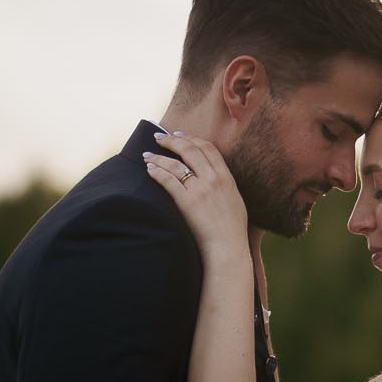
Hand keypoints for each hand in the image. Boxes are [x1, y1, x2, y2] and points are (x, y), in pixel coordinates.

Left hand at [144, 132, 247, 255]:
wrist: (228, 246)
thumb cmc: (232, 228)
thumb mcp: (234, 198)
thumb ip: (224, 183)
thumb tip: (214, 174)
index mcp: (226, 176)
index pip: (208, 148)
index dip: (191, 138)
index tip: (179, 135)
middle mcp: (213, 179)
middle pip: (189, 150)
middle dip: (171, 140)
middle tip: (158, 136)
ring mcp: (200, 190)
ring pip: (175, 164)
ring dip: (159, 157)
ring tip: (147, 155)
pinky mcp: (187, 202)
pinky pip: (168, 181)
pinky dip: (157, 172)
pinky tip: (150, 169)